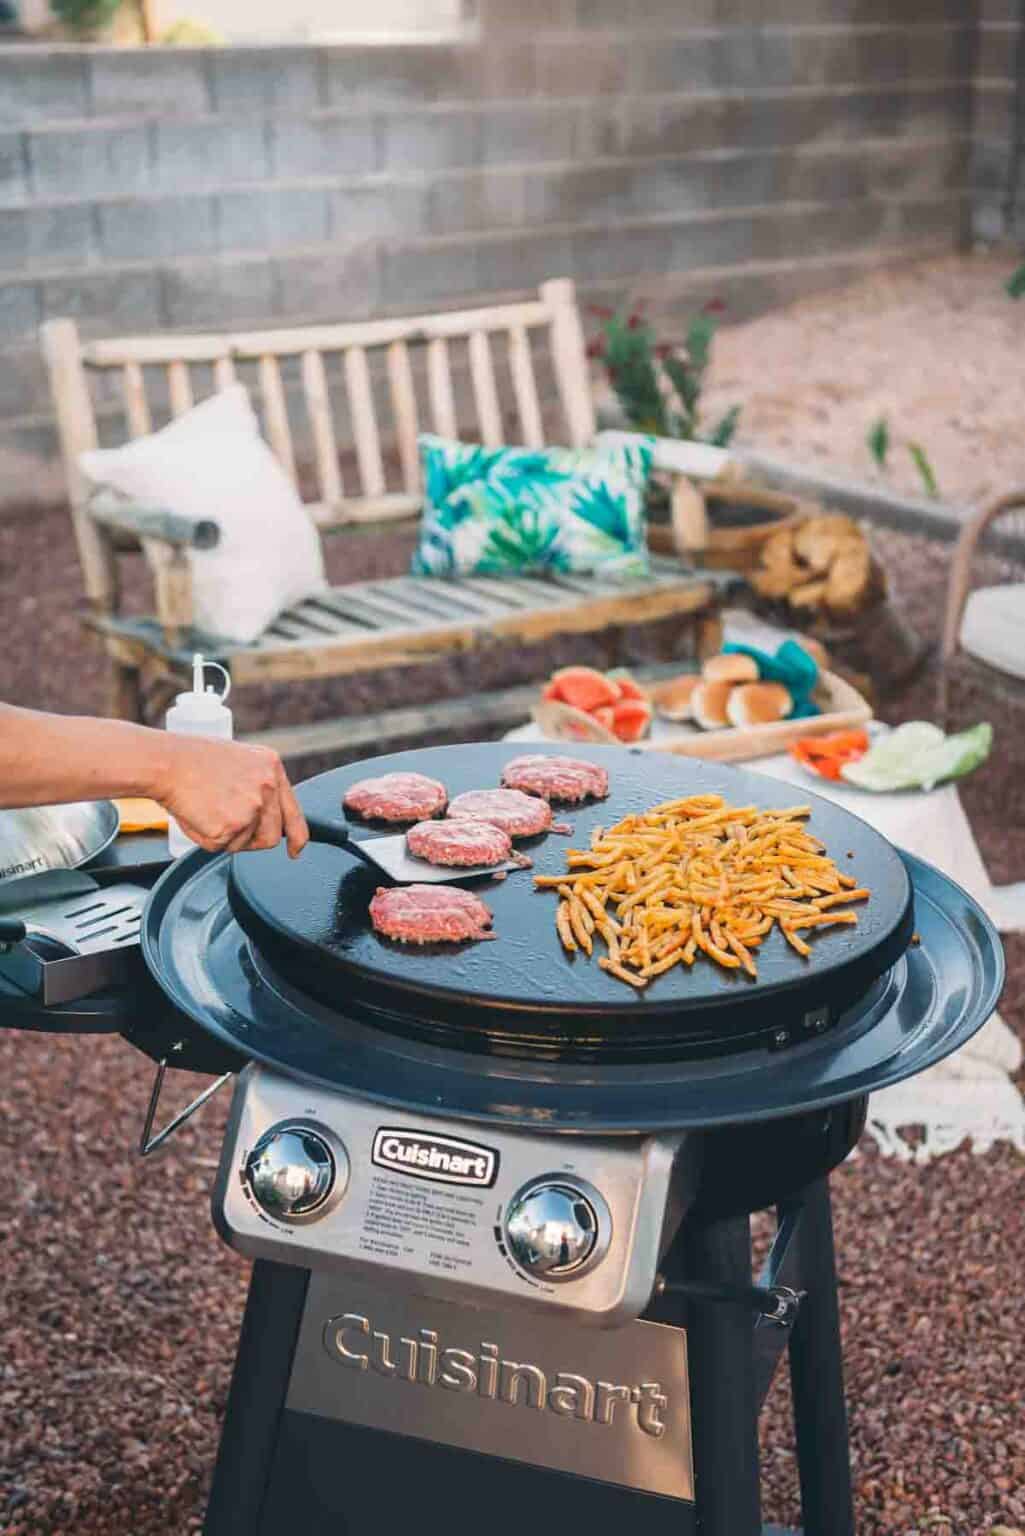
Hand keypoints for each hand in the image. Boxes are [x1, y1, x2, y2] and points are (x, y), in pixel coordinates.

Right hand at [156, 736, 308, 855]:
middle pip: (272, 835)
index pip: (293, 812)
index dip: (297, 836)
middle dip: (252, 839)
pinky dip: (207, 838)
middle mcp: (267, 787)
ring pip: (247, 844)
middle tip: (226, 823)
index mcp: (271, 767)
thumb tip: (265, 818)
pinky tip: (198, 815)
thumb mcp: (239, 762)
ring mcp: (252, 808)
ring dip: (229, 837)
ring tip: (209, 811)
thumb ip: (258, 786)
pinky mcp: (232, 826)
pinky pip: (222, 846)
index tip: (296, 850)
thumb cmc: (191, 761)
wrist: (166, 762)